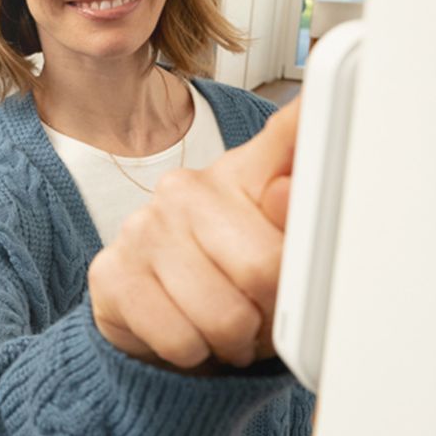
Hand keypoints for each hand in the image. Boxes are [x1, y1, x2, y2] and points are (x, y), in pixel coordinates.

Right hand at [88, 100, 299, 369]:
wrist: (151, 332)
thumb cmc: (222, 290)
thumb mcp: (269, 257)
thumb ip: (289, 223)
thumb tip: (286, 191)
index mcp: (240, 175)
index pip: (286, 134)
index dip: (310, 123)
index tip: (326, 82)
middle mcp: (187, 190)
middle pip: (265, 268)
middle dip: (268, 313)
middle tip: (253, 313)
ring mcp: (143, 227)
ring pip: (222, 315)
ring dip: (230, 342)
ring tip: (219, 329)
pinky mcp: (109, 271)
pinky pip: (179, 337)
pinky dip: (189, 353)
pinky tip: (183, 334)